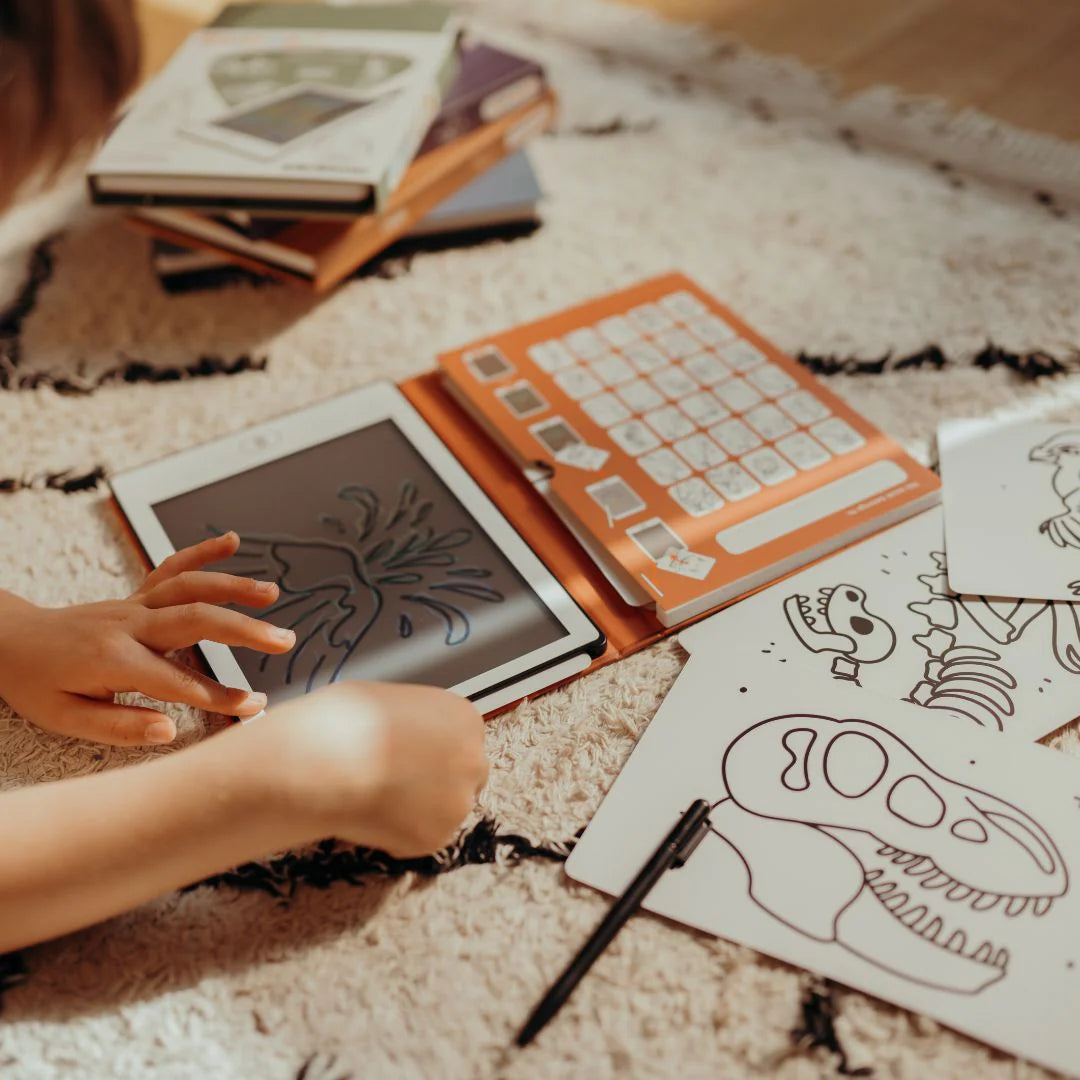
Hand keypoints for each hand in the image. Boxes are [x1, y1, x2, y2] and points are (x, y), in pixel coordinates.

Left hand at [0, 532, 294, 745]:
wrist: (8, 640)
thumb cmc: (36, 683)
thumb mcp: (65, 719)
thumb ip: (120, 726)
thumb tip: (170, 730)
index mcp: (113, 659)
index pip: (179, 682)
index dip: (221, 697)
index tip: (255, 707)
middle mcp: (128, 625)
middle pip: (196, 621)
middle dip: (245, 631)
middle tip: (284, 641)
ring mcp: (133, 605)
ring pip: (190, 588)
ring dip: (233, 587)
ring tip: (272, 592)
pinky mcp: (135, 596)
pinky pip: (171, 568)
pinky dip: (202, 551)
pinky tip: (232, 541)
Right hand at [251, 681, 488, 856]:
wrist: (331, 759)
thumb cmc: (349, 719)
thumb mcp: (391, 701)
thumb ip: (413, 723)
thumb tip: (401, 736)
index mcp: (464, 718)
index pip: (463, 742)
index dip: (435, 754)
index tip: (413, 761)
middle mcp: (472, 759)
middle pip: (464, 779)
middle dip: (437, 786)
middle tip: (399, 787)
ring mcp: (458, 802)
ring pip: (443, 813)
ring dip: (417, 813)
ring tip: (374, 801)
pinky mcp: (437, 837)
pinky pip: (418, 840)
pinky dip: (396, 836)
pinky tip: (368, 817)